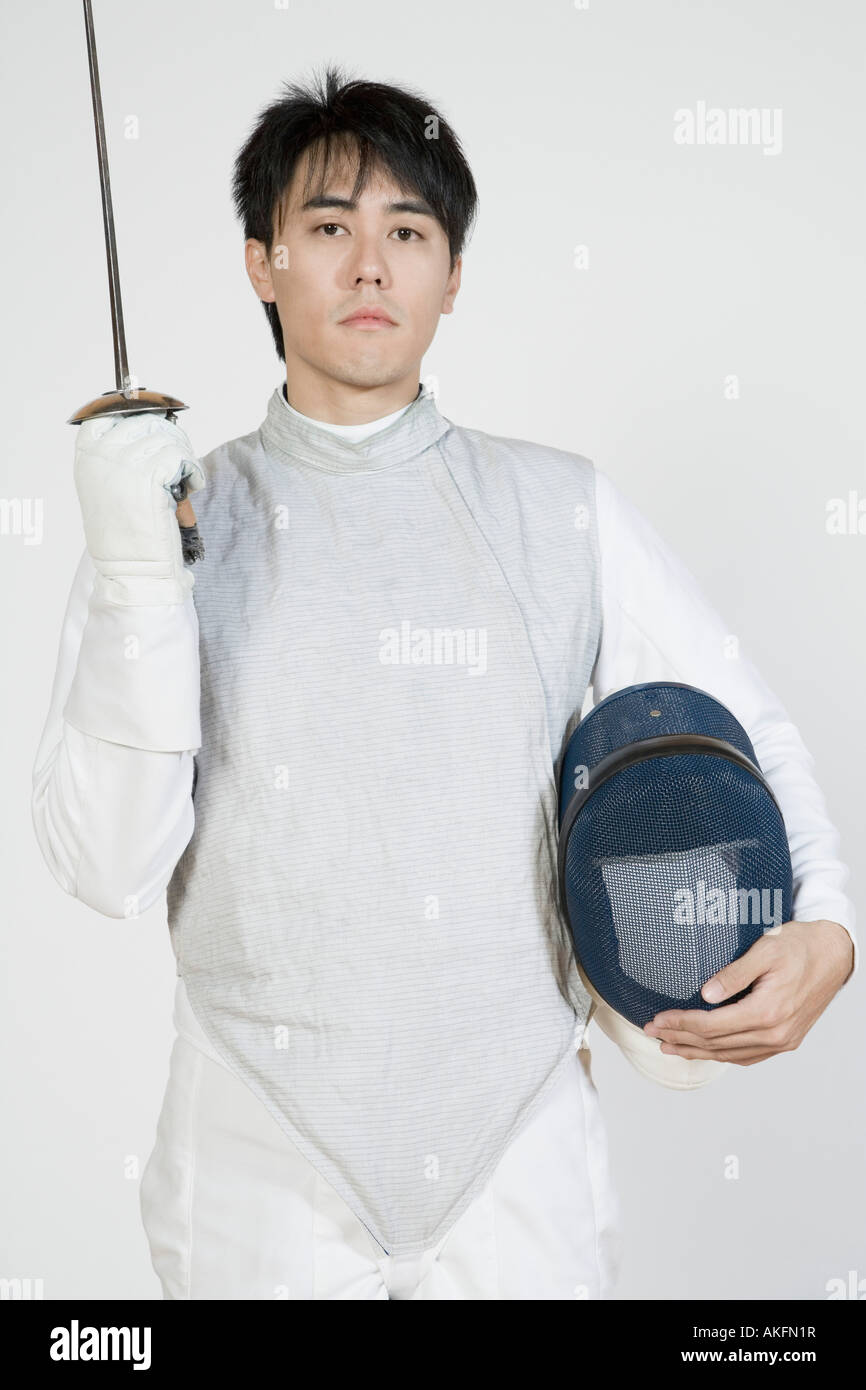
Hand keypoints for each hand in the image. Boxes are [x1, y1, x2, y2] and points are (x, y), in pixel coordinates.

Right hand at [73, 411, 205, 604]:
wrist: (133, 569)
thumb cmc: (127, 534)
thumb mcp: (110, 488)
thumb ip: (121, 456)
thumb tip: (156, 424)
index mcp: (87, 457)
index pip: (109, 412)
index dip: (137, 415)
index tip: (155, 427)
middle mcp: (102, 456)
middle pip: (145, 421)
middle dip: (169, 438)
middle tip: (179, 462)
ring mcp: (125, 464)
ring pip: (167, 437)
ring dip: (184, 456)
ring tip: (184, 480)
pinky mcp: (151, 477)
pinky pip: (182, 457)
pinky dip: (194, 471)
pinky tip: (192, 487)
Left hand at [642, 920, 853, 1064]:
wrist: (834, 954)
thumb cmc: (799, 945)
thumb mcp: (764, 950)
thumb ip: (733, 974)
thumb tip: (705, 994)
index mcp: (767, 1012)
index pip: (711, 1026)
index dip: (680, 1024)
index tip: (657, 1019)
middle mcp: (776, 1034)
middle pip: (717, 1043)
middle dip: (681, 1039)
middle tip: (654, 1034)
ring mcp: (783, 1041)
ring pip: (731, 1054)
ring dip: (698, 1052)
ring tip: (671, 1047)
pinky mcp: (787, 1040)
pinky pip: (749, 1056)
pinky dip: (724, 1055)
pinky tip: (706, 1051)